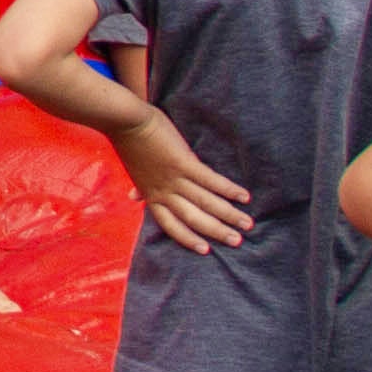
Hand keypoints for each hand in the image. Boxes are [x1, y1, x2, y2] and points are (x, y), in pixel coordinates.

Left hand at [115, 114, 255, 254]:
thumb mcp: (135, 170)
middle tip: (237, 242)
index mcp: (153, 196)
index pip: (172, 226)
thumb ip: (140, 187)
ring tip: (247, 224)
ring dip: (229, 215)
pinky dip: (228, 190)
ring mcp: (174, 179)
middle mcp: (164, 192)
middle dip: (217, 232)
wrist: (124, 120)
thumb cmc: (130, 142)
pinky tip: (244, 196)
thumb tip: (133, 198)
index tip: (206, 250)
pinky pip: (210, 181)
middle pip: (194, 219)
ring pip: (206, 203)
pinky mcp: (184, 163)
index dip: (189, 239)